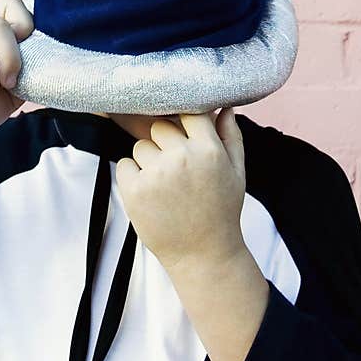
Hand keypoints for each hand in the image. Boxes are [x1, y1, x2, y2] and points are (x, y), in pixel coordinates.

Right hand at [0, 0, 33, 150]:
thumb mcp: (14, 90)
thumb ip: (29, 70)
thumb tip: (49, 57)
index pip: (14, 4)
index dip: (28, 27)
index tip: (27, 62)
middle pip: (10, 7)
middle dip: (22, 48)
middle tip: (15, 80)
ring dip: (9, 61)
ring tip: (3, 87)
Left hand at [115, 108, 247, 271]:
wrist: (202, 254)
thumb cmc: (221, 212)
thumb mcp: (237, 173)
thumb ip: (230, 137)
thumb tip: (223, 106)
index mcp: (209, 150)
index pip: (189, 112)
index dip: (184, 122)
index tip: (183, 135)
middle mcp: (181, 158)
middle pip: (159, 127)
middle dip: (164, 143)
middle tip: (175, 169)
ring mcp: (156, 174)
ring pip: (140, 146)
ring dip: (148, 161)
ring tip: (164, 186)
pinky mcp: (134, 190)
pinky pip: (124, 165)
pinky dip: (132, 176)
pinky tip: (150, 194)